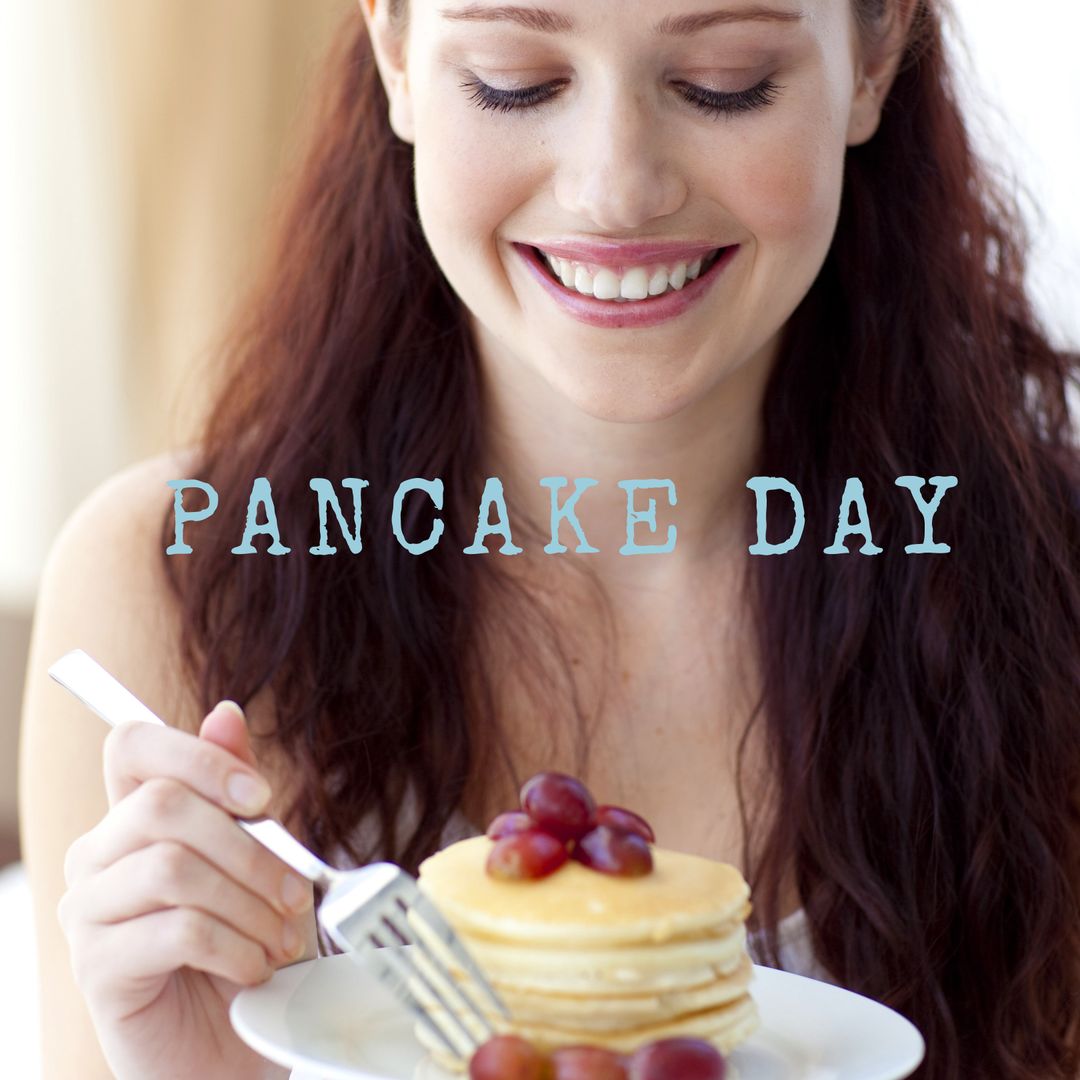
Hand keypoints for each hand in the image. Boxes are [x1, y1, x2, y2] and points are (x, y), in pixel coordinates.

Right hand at [57, 702, 314, 1078]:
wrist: (236, 1052)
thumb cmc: (246, 947)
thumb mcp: (259, 864)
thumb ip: (237, 792)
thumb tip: (226, 714)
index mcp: (136, 818)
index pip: (131, 746)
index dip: (197, 756)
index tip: (260, 795)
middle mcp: (99, 856)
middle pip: (161, 804)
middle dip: (247, 846)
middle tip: (293, 890)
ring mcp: (89, 912)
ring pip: (171, 866)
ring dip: (248, 901)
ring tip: (281, 939)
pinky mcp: (98, 968)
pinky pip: (175, 929)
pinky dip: (234, 945)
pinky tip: (254, 968)